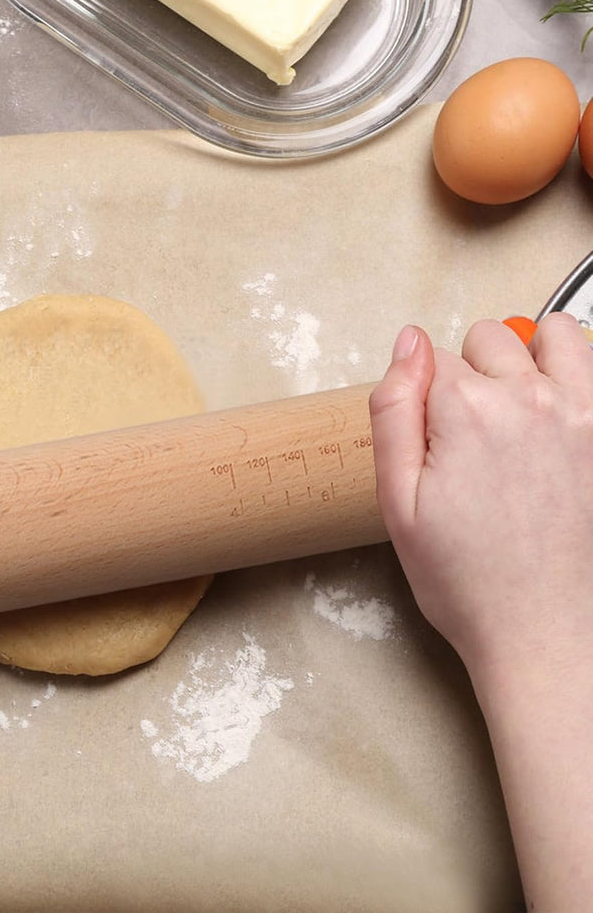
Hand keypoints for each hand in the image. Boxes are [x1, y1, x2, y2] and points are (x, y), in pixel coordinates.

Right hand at [370, 315, 592, 907]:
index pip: (432, 359)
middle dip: (471, 373)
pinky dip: (578, 375)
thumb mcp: (398, 500)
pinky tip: (559, 416)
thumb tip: (408, 344)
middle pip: (488, 340)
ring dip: (531, 355)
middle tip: (468, 435)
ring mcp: (585, 415)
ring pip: (553, 334)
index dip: (422, 399)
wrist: (544, 634)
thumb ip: (394, 410)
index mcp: (468, 412)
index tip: (429, 443)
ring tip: (518, 405)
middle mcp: (533, 400)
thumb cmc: (467, 578)